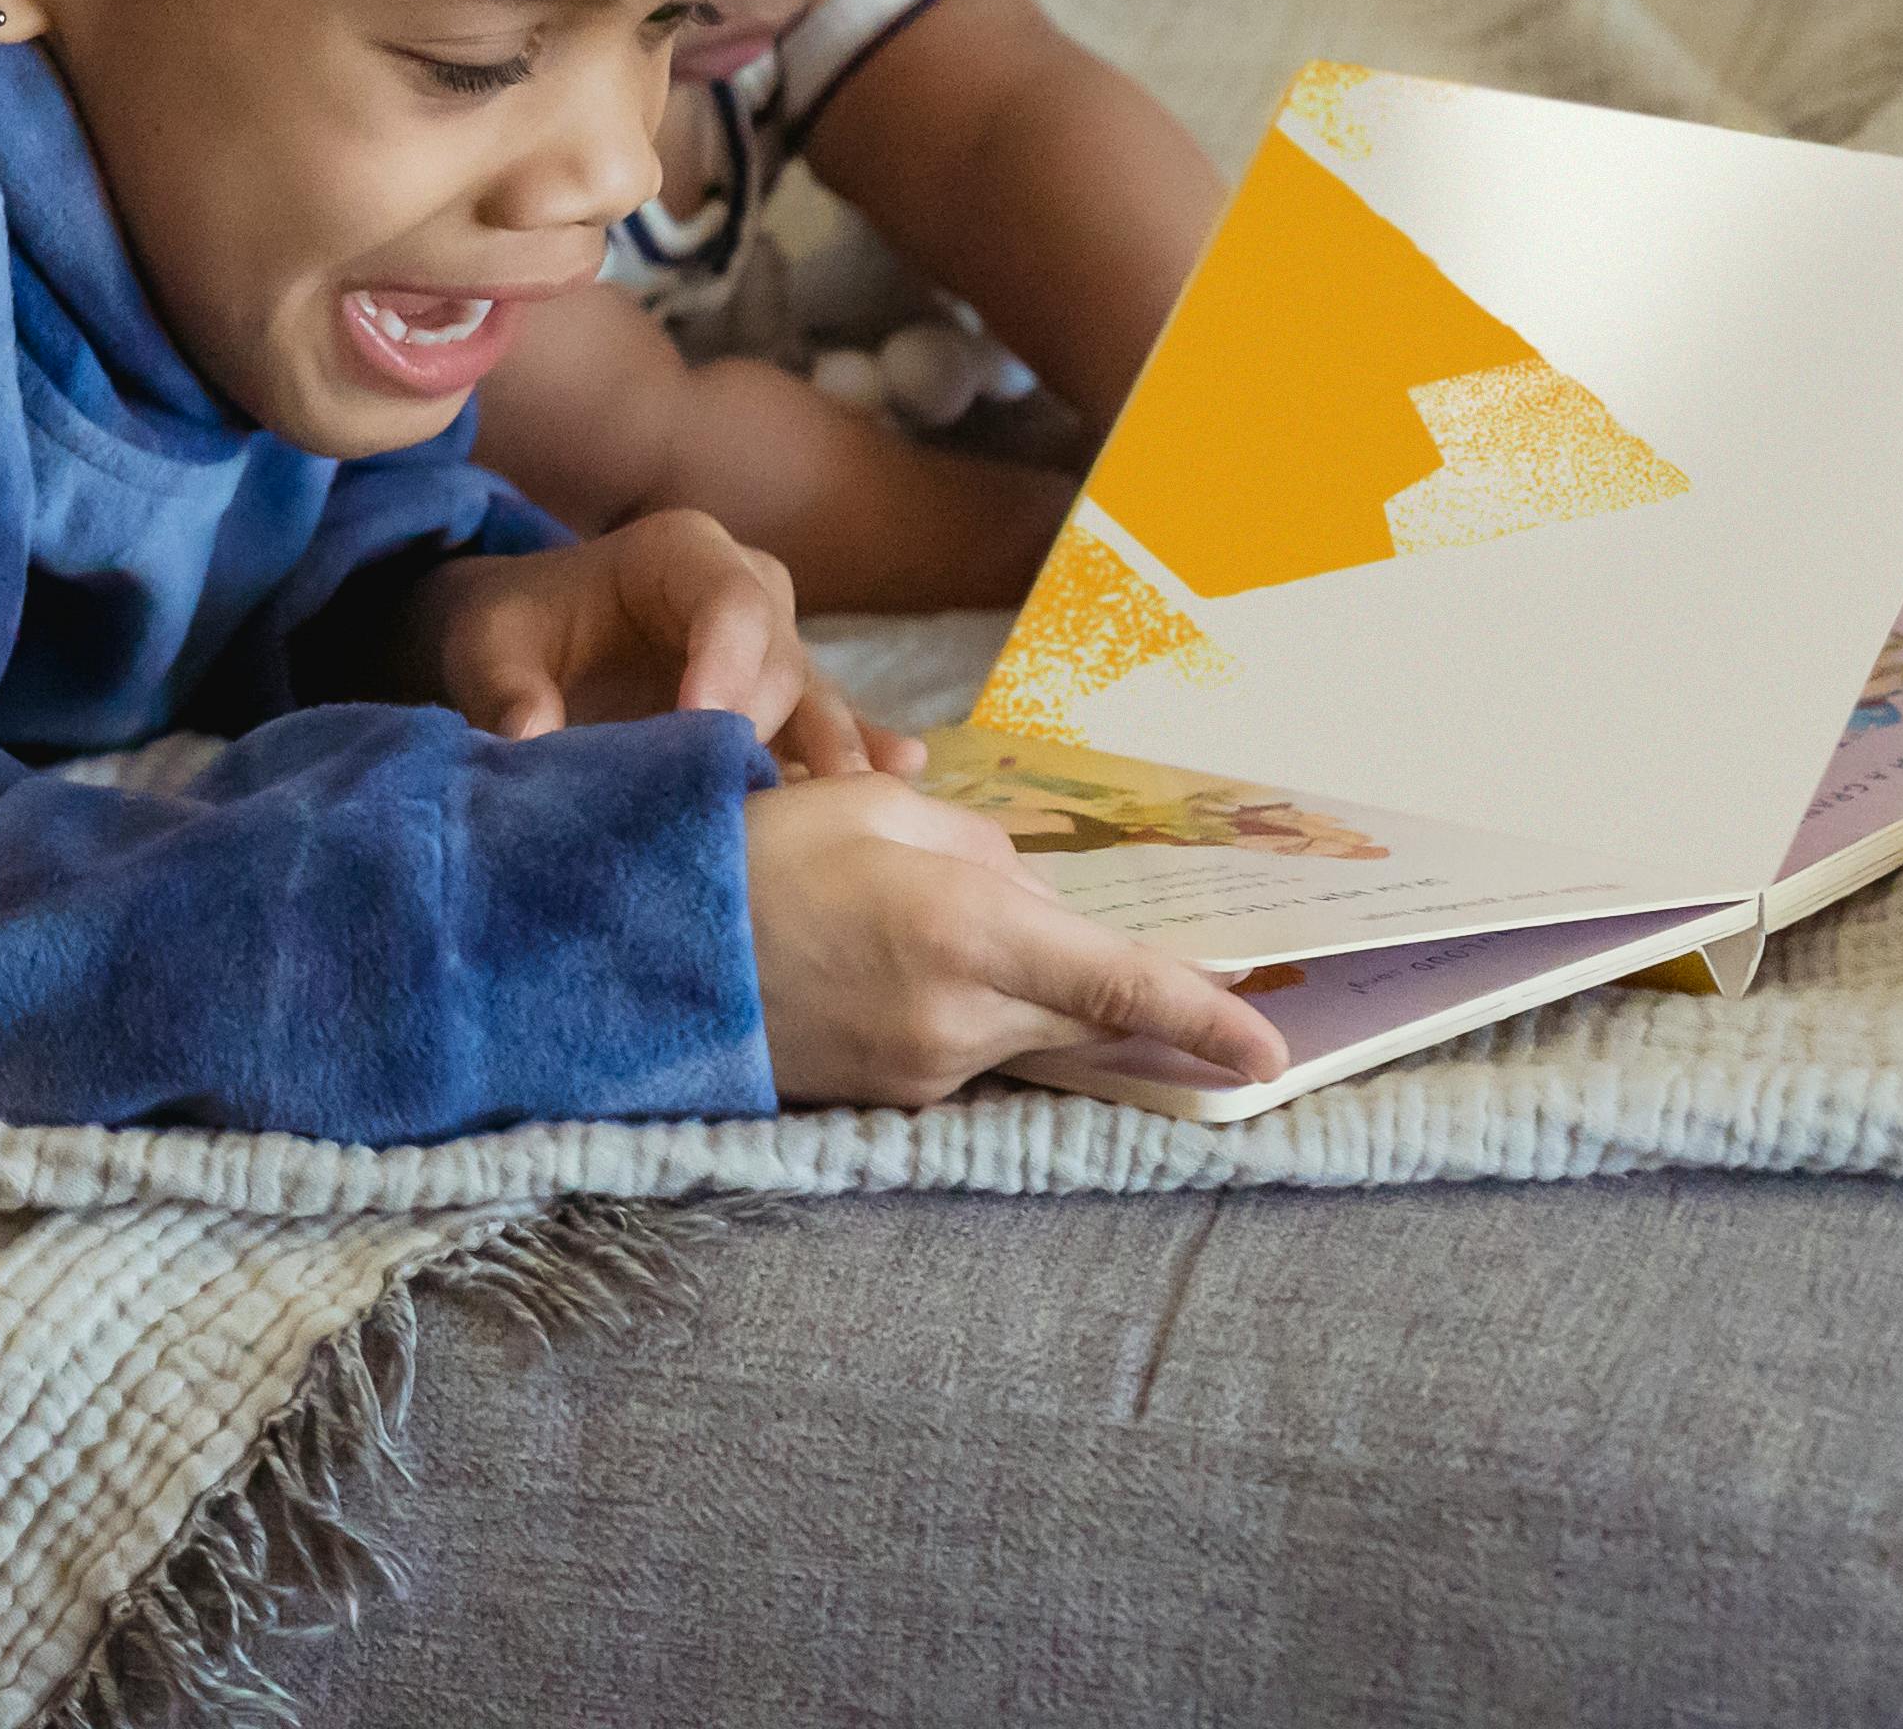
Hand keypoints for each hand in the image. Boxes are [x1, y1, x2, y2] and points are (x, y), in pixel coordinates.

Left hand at [414, 512, 914, 779]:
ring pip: (815, 698)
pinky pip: (829, 725)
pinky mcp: (783, 703)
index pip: (729, 602)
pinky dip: (858, 752)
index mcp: (681, 552)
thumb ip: (506, 689)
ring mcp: (775, 648)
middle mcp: (746, 591)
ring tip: (857, 801)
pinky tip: (902, 775)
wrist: (531, 643)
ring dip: (831, 751)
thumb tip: (531, 739)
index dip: (727, 662)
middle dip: (767, 724)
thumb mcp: (489, 646)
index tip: (705, 726)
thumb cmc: (516, 629)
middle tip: (750, 795)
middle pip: (780, 658)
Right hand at [743, 774, 1291, 1102]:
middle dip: (1121, 998)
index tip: (1271, 1052)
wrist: (630, 951)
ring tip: (915, 927)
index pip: (1120, 988)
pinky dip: (957, 1010)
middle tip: (1137, 975)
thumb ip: (973, 844)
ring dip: (1014, 989)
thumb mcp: (867, 804)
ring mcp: (925, 1070)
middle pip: (1088, 1021)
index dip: (1205, 1020)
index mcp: (969, 928)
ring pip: (1023, 1032)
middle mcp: (963, 1016)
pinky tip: (885, 966)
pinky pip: (962, 1051)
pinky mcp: (888, 1098)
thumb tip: (1029, 891)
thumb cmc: (748, 853)